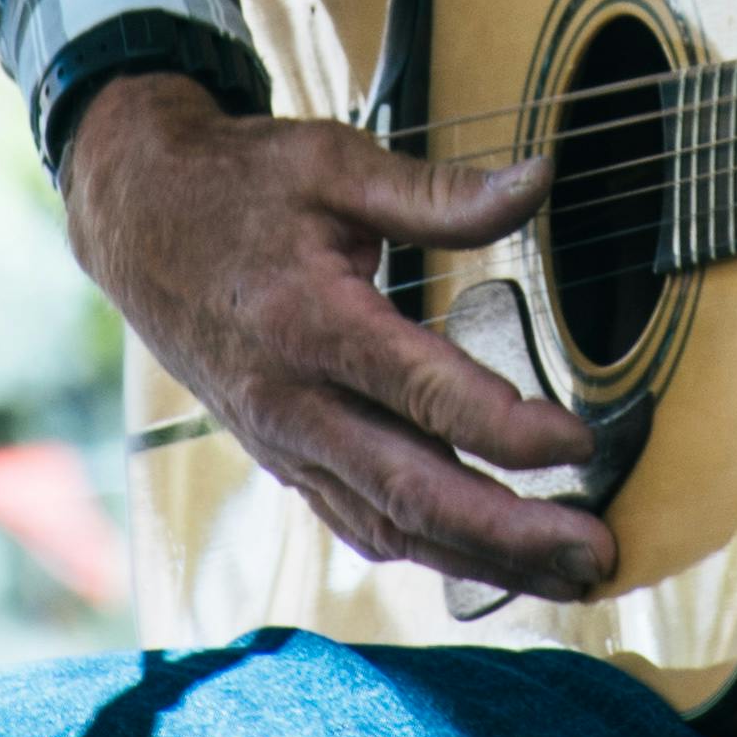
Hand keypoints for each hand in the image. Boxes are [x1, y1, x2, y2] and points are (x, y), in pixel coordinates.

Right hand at [65, 78, 617, 601]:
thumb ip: (439, 192)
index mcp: (311, 322)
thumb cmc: (242, 186)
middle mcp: (294, 401)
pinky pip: (359, 524)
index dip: (508, 428)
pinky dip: (429, 550)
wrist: (138, 223)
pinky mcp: (284, 460)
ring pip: (391, 525)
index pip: (424, 395)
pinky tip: (490, 561)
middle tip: (597, 552)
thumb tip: (540, 179)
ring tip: (569, 574)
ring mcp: (285, 442)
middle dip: (511, 534)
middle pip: (412, 491)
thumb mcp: (335, 163)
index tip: (582, 442)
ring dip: (484, 560)